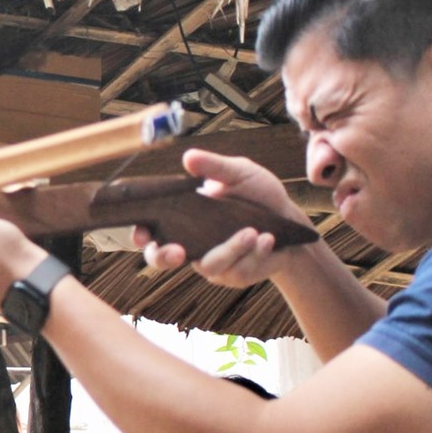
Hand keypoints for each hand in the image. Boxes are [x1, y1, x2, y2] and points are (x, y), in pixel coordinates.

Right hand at [136, 150, 310, 286]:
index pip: (150, 228)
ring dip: (231, 249)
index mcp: (182, 217)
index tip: (144, 233)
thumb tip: (188, 157)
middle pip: (162, 259)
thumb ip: (214, 167)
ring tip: (253, 232)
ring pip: (210, 264)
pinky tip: (267, 238)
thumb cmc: (258, 194)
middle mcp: (191, 243)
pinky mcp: (236, 275)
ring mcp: (212, 262)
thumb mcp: (239, 172)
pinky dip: (254, 253)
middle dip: (165, 258)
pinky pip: (239, 270)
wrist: (291, 219)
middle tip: (178, 252)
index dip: (141, 233)